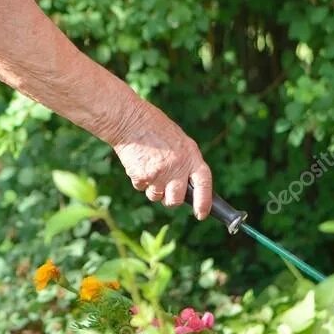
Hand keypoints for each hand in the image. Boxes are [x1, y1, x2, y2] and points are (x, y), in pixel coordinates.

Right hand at [112, 101, 212, 219]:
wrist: (129, 119)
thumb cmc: (154, 126)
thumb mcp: (178, 140)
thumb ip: (185, 161)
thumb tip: (186, 184)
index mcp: (191, 155)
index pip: (204, 184)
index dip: (204, 203)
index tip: (201, 215)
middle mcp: (177, 167)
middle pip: (176, 200)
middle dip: (170, 199)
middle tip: (164, 187)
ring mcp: (160, 173)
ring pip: (156, 196)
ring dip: (152, 187)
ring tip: (148, 165)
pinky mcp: (142, 176)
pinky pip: (141, 187)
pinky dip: (138, 179)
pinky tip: (138, 161)